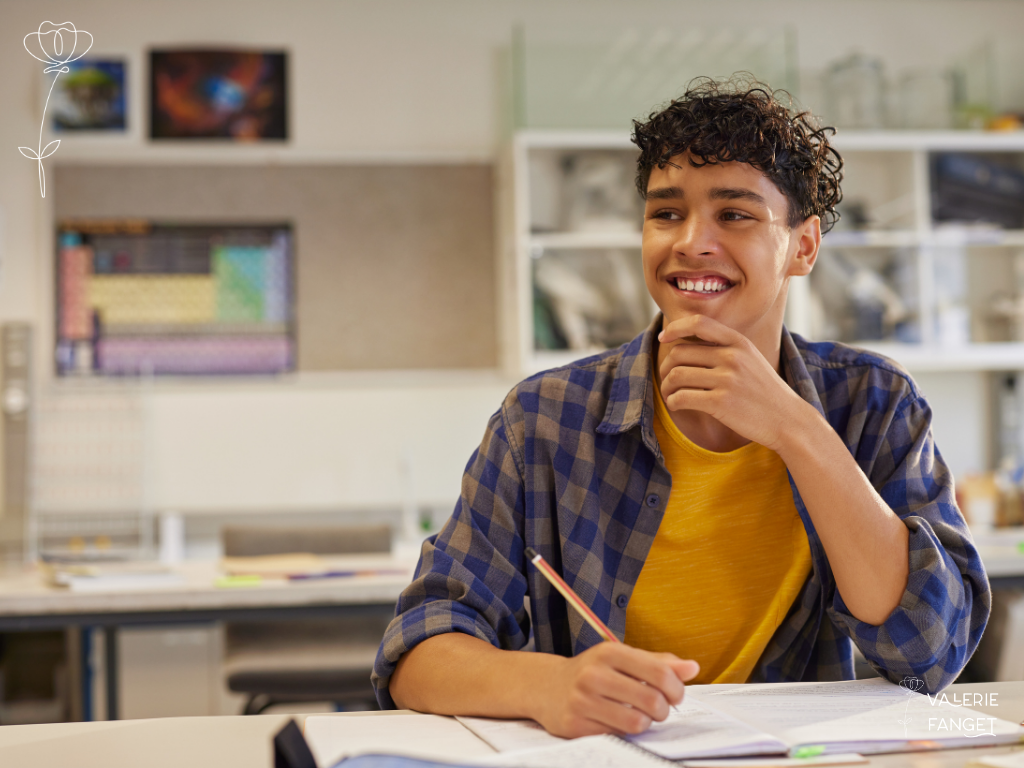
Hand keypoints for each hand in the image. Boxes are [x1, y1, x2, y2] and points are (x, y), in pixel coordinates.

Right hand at [533, 643, 699, 737]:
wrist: (547, 687)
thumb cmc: (592, 672)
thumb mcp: (622, 659)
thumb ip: (658, 663)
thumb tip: (692, 667)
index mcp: (609, 652)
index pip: (659, 672)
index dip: (676, 688)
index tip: (675, 694)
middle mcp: (594, 674)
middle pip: (652, 701)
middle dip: (663, 710)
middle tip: (658, 708)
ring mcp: (583, 700)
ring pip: (637, 722)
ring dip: (645, 723)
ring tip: (639, 715)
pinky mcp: (576, 724)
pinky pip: (617, 735)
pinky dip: (624, 731)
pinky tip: (617, 721)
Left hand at [658, 315, 813, 452]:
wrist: (788, 420)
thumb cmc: (763, 391)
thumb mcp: (750, 359)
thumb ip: (725, 347)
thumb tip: (686, 341)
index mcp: (739, 342)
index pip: (699, 323)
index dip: (676, 327)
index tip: (663, 337)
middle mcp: (732, 357)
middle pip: (679, 353)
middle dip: (666, 367)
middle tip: (667, 379)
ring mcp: (727, 380)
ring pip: (676, 375)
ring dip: (666, 387)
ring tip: (671, 394)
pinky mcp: (721, 403)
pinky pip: (681, 398)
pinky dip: (673, 402)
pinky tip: (677, 405)